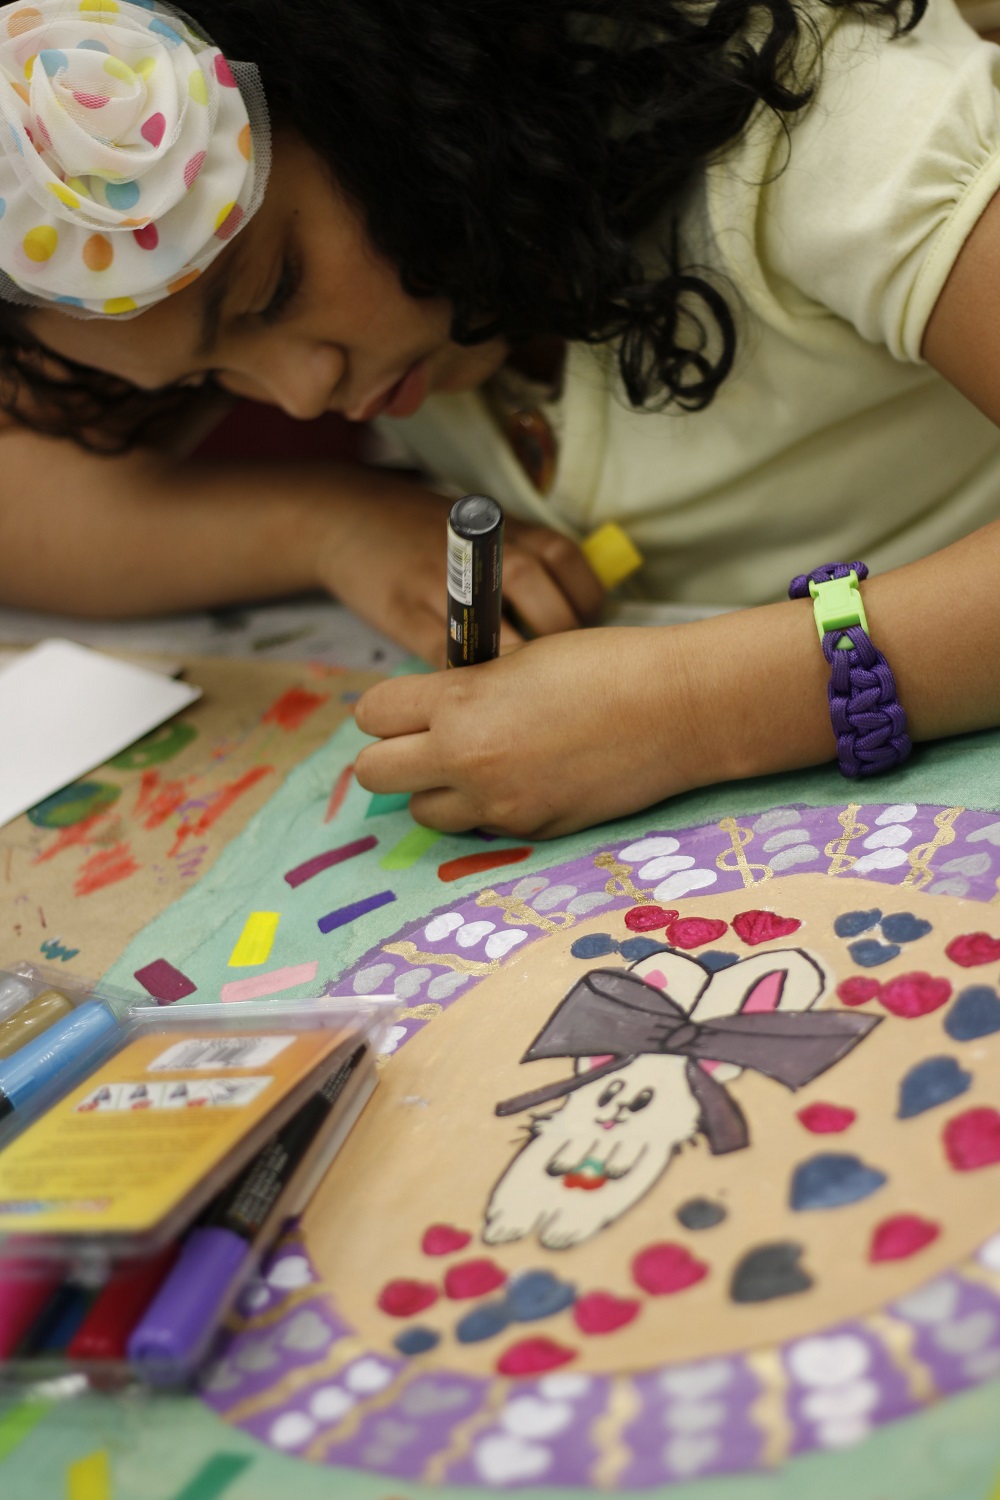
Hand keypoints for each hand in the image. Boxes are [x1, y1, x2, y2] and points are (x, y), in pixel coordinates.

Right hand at [314, 476, 603, 664]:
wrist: (346, 517)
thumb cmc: (427, 532)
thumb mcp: (483, 530)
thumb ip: (530, 564)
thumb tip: (580, 623)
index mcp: (510, 530)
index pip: (571, 566)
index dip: (585, 607)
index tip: (583, 633)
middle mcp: (484, 554)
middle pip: (549, 608)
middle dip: (560, 652)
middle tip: (557, 677)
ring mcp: (444, 585)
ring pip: (505, 640)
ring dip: (520, 674)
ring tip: (521, 692)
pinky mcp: (406, 614)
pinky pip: (449, 660)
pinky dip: (469, 684)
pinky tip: (477, 698)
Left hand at [354, 627, 708, 837]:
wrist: (677, 710)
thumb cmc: (604, 665)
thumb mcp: (517, 661)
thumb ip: (465, 689)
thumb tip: (432, 709)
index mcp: (459, 705)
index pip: (371, 715)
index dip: (387, 708)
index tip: (408, 705)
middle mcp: (467, 762)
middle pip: (374, 774)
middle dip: (392, 756)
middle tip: (425, 741)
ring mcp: (499, 805)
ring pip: (423, 813)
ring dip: (436, 790)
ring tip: (476, 764)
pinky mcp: (531, 831)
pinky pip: (480, 828)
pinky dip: (487, 808)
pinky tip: (524, 779)